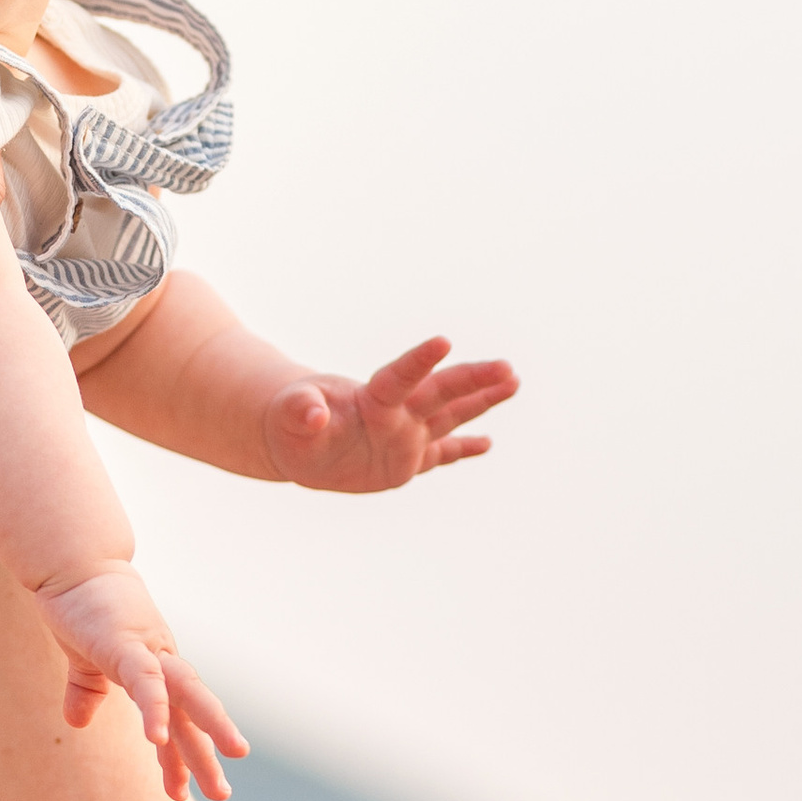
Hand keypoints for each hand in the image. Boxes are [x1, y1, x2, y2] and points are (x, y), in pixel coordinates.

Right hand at [37, 567, 248, 800]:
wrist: (72, 562)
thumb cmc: (82, 607)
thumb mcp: (82, 661)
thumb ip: (86, 692)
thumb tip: (77, 723)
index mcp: (154, 671)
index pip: (175, 720)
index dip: (179, 756)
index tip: (185, 792)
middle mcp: (162, 663)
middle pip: (194, 713)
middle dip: (208, 752)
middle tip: (223, 794)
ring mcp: (149, 651)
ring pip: (189, 694)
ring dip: (211, 726)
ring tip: (231, 758)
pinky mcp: (126, 643)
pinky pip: (147, 682)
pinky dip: (156, 709)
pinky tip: (160, 738)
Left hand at [262, 336, 519, 493]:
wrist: (296, 433)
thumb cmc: (291, 417)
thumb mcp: (289, 415)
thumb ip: (301, 411)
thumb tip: (313, 414)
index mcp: (372, 400)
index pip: (400, 379)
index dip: (419, 361)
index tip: (444, 341)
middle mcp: (397, 415)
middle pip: (440, 394)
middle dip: (473, 381)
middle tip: (507, 368)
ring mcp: (406, 436)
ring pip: (451, 417)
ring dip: (481, 401)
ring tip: (513, 381)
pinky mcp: (406, 459)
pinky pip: (441, 454)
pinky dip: (462, 450)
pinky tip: (487, 443)